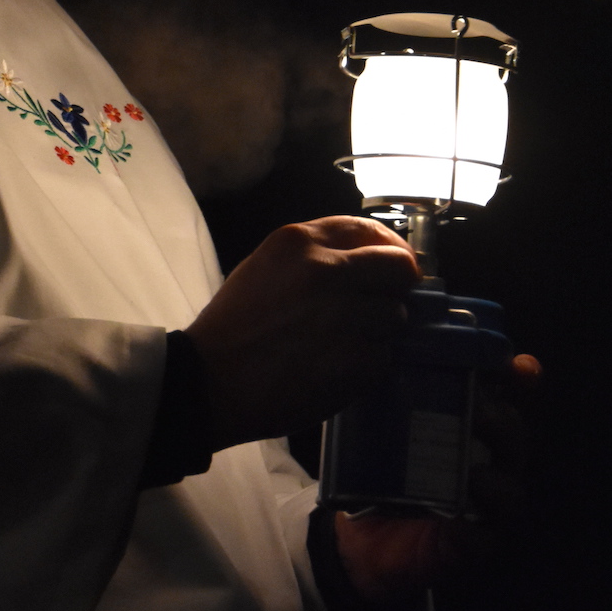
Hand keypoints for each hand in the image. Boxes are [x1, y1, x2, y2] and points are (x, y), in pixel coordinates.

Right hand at [185, 217, 419, 451]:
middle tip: (381, 304)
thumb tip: (365, 260)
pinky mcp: (356, 360)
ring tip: (346, 342)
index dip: (389, 248)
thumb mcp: (266, 265)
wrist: (212, 380)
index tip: (392, 264)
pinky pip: (383, 356)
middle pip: (400, 268)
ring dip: (378, 330)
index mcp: (301, 242)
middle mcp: (329, 271)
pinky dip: (367, 364)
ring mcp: (347, 317)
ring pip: (395, 316)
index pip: (371, 230)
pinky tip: (338, 367)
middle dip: (396, 286)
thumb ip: (315, 254)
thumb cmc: (234, 323)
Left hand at [333, 352, 541, 604]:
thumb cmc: (375, 475)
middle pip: (512, 439)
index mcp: (467, 430)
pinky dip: (478, 526)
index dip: (518, 380)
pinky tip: (462, 517)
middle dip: (504, 423)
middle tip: (481, 411)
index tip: (522, 366)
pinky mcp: (471, 545)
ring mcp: (483, 508)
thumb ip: (379, 395)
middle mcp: (485, 464)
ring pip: (510, 488)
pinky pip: (488, 536)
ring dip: (497, 477)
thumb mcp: (374, 429)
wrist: (356, 543)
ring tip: (474, 471)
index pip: (504, 399)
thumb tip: (363, 348)